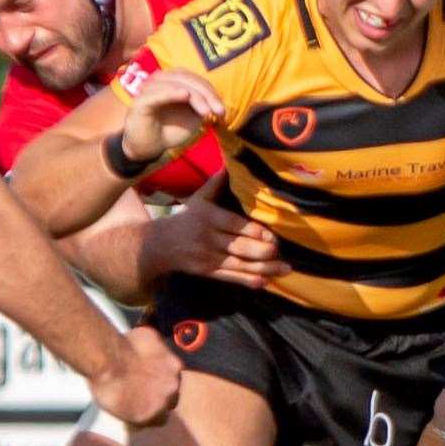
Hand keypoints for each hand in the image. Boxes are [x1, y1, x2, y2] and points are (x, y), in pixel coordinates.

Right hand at [89, 326, 181, 427]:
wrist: (108, 360)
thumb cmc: (121, 345)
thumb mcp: (147, 337)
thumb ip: (155, 349)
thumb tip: (150, 349)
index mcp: (174, 365)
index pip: (173, 380)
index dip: (160, 383)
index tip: (148, 384)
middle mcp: (173, 384)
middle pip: (170, 398)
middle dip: (157, 398)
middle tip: (139, 397)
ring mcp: (162, 402)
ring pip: (160, 415)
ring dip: (148, 411)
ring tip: (131, 409)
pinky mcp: (148, 416)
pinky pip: (146, 424)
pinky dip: (137, 421)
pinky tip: (126, 416)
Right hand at [120, 70, 221, 163]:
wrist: (147, 148)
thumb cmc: (169, 130)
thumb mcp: (192, 118)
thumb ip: (203, 106)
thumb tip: (216, 100)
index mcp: (172, 80)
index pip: (194, 79)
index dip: (211, 92)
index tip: (222, 112)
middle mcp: (159, 80)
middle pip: (186, 78)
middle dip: (206, 94)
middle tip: (218, 112)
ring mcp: (149, 88)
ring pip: (174, 84)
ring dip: (194, 96)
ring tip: (206, 112)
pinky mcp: (140, 101)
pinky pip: (157, 94)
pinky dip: (171, 93)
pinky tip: (185, 95)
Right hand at [143, 172, 288, 288]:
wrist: (159, 245)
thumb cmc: (186, 218)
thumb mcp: (198, 199)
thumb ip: (216, 184)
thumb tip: (231, 163)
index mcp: (208, 217)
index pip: (233, 225)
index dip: (253, 232)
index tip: (272, 236)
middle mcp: (208, 238)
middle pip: (238, 247)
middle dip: (261, 252)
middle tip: (280, 251)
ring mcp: (208, 258)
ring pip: (238, 265)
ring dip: (263, 269)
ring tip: (285, 269)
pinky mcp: (207, 272)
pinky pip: (230, 277)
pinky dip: (247, 280)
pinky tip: (264, 282)